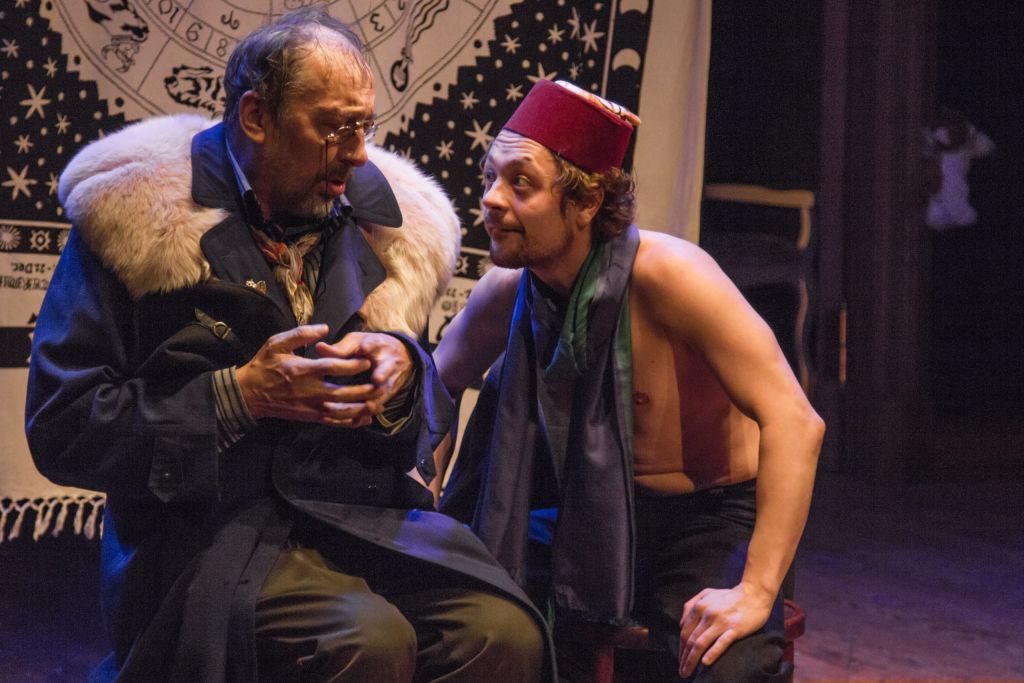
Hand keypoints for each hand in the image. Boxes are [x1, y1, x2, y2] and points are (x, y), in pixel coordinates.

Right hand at [236, 324, 377, 427]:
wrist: (249, 394)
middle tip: (381, 383)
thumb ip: (301, 334)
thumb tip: (325, 328)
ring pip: (342, 410)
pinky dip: (351, 421)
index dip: (354, 365)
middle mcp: (310, 390)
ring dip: (362, 408)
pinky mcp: (310, 417)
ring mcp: (311, 406)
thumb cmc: (264, 365)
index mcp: (303, 370)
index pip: (334, 367)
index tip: (368, 361)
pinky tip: (364, 418)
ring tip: (379, 402)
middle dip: (365, 389)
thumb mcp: (277, 343)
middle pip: (344, 392)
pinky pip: (334, 421)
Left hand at [316, 331, 413, 412]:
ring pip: (386, 389)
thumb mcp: (356, 342)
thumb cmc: (368, 347)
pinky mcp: (389, 392)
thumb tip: (319, 348)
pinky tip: (360, 419)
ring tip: (369, 406)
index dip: (369, 347)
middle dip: (383, 373)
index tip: (364, 348)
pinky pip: (381, 402)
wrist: (398, 354)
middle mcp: (388, 362)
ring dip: (378, 398)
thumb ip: (340, 348)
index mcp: (377, 345)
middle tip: (377, 379)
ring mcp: (391, 378)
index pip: (374, 344)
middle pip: (387, 368)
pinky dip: (371, 410)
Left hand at [677, 583, 773, 677]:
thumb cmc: (730, 596)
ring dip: (692, 660)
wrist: (754, 594)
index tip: (681, 661)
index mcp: (699, 606)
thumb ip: (691, 606)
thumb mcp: (706, 594)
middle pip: (690, 640)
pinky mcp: (735, 628)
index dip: (681, 649)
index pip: (685, 632)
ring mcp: (721, 621)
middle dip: (684, 658)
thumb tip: (681, 624)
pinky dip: (711, 653)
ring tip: (688, 672)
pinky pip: (721, 642)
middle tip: (682, 673)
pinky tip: (705, 663)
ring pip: (701, 643)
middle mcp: (707, 613)